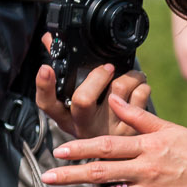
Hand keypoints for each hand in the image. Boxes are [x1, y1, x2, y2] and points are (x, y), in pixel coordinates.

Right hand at [36, 35, 150, 141]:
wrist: (125, 148)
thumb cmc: (98, 117)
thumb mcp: (77, 100)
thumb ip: (64, 69)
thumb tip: (50, 38)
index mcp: (66, 117)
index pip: (47, 104)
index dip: (44, 86)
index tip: (46, 68)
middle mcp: (84, 126)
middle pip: (83, 99)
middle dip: (98, 76)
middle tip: (108, 67)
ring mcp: (107, 131)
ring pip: (118, 89)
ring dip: (129, 75)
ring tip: (131, 75)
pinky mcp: (130, 132)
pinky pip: (140, 96)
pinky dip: (142, 86)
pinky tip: (139, 88)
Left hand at [41, 91, 186, 186]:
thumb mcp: (169, 128)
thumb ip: (137, 115)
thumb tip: (112, 98)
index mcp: (147, 147)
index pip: (106, 145)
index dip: (80, 148)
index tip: (59, 151)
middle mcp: (145, 170)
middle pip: (101, 172)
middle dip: (71, 175)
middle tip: (48, 177)